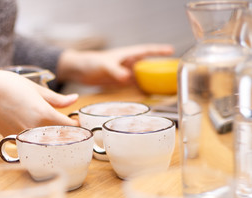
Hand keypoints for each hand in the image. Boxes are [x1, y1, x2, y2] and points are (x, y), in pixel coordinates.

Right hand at [0, 65, 78, 136]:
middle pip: (59, 138)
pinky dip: (37, 138)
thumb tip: (74, 99)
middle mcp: (34, 128)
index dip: (77, 126)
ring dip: (52, 138)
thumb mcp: (36, 89)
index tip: (78, 122)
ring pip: (45, 142)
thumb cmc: (8, 85)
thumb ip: (57, 99)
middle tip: (68, 127)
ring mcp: (22, 136)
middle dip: (67, 134)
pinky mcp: (12, 139)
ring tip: (53, 129)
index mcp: (44, 114)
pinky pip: (30, 142)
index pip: (70, 128)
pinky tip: (36, 130)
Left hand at [57, 44, 173, 85]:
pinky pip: (133, 85)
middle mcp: (127, 63)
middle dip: (159, 67)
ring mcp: (124, 73)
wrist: (78, 70)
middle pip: (147, 64)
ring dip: (151, 80)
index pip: (146, 51)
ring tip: (164, 86)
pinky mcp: (118, 82)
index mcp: (126, 55)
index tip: (171, 51)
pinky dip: (140, 88)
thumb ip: (115, 71)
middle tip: (173, 73)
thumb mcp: (104, 65)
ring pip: (142, 75)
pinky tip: (147, 93)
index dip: (159, 50)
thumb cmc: (90, 62)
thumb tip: (127, 78)